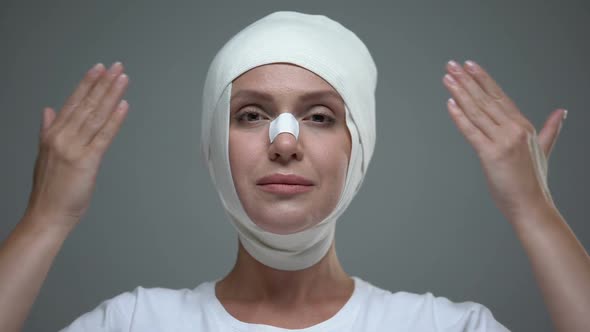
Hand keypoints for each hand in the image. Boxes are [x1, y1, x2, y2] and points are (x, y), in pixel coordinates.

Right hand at [25, 62, 129, 229]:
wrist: (46, 215)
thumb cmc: (49, 189)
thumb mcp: (44, 154)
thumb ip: (48, 130)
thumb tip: (48, 110)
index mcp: (52, 134)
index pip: (72, 102)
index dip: (87, 84)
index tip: (99, 69)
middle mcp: (61, 137)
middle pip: (86, 104)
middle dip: (103, 84)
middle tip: (117, 67)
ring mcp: (73, 148)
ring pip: (95, 116)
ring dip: (111, 95)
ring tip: (123, 79)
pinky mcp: (86, 161)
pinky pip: (103, 136)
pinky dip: (115, 119)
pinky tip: (123, 105)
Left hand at [442, 60, 565, 221]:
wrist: (532, 205)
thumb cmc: (533, 181)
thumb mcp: (543, 149)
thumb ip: (551, 129)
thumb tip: (561, 112)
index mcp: (524, 126)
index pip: (500, 96)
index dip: (484, 80)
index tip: (470, 66)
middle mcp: (514, 129)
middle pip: (486, 99)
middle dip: (467, 80)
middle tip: (452, 65)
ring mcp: (503, 141)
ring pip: (477, 111)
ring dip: (460, 92)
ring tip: (447, 78)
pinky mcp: (491, 154)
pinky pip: (472, 131)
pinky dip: (460, 116)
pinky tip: (450, 103)